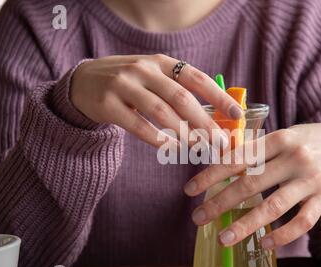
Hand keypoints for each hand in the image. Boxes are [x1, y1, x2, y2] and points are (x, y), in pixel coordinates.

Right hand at [70, 54, 239, 146]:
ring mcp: (124, 86)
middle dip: (205, 122)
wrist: (84, 82)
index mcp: (161, 62)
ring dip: (185, 134)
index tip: (237, 114)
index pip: (196, 78)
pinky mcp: (108, 104)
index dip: (219, 96)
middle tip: (221, 142)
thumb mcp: (153, 76)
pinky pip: (139, 126)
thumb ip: (178, 89)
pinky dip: (159, 140)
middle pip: (182, 98)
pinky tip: (173, 150)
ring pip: (162, 113)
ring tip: (201, 149)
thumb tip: (214, 116)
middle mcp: (144, 70)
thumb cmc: (129, 83)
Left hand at [184, 123, 320, 248]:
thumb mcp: (288, 135)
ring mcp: (311, 181)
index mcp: (280, 139)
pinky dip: (282, 234)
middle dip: (220, 202)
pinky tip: (263, 243)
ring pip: (273, 206)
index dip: (211, 174)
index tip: (189, 190)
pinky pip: (301, 222)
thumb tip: (222, 160)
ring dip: (245, 225)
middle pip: (250, 183)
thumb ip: (259, 148)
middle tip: (198, 218)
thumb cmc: (314, 141)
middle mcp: (294, 159)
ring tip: (223, 238)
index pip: (238, 158)